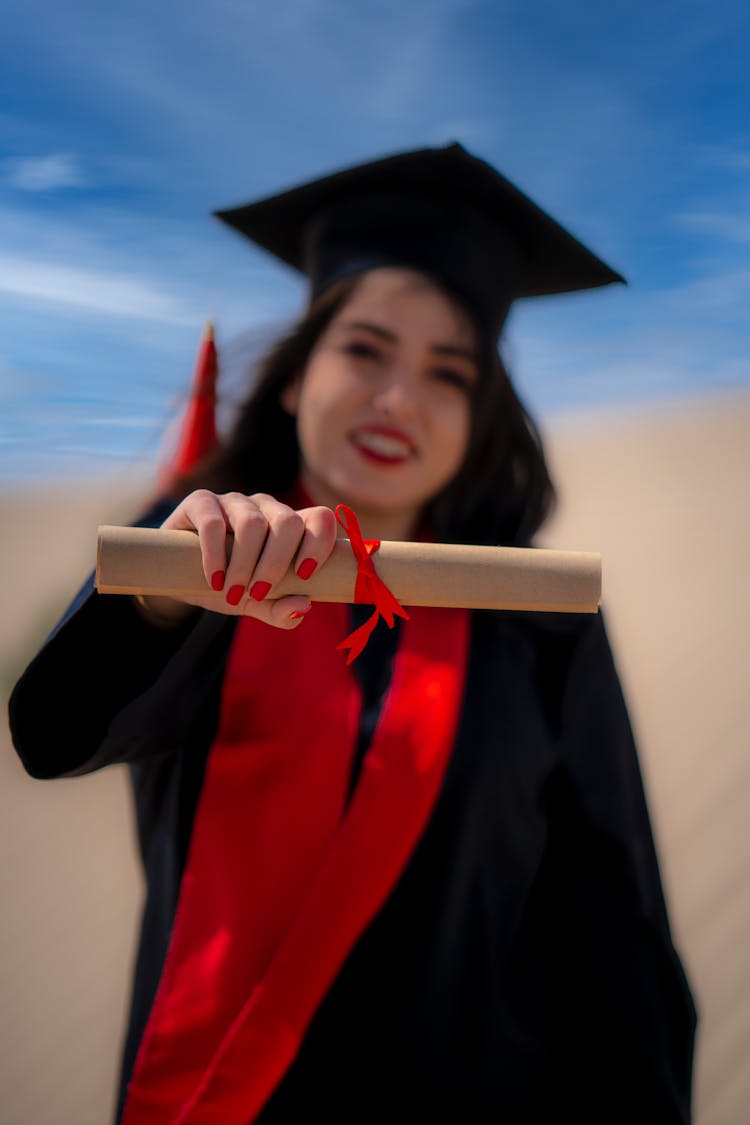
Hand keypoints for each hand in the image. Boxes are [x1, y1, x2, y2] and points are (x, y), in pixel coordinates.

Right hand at [138, 490, 337, 628]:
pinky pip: (213, 522)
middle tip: (258, 593)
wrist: (179, 578)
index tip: (304, 575)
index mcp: (290, 526)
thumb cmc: (228, 586)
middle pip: (288, 522)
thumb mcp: (256, 604)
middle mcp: (267, 508)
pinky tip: (213, 579)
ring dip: (244, 565)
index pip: (320, 519)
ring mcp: (235, 502)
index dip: (319, 544)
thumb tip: (304, 606)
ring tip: (231, 592)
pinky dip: (215, 556)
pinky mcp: (202, 501)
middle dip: (275, 564)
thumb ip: (281, 610)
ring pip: (252, 524)